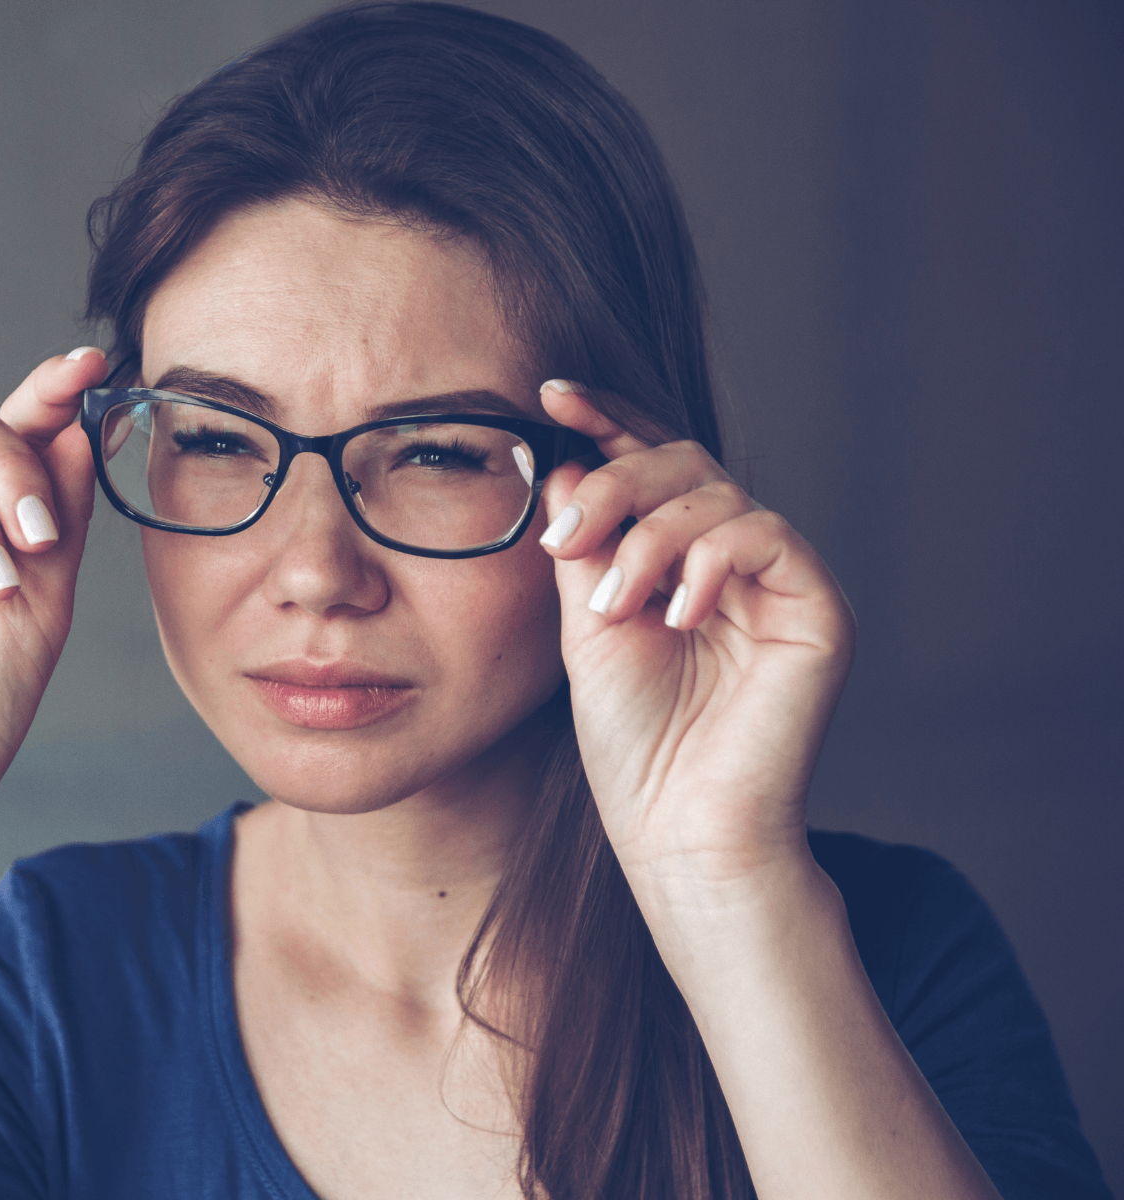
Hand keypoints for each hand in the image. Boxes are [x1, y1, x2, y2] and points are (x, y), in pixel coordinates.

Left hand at [535, 381, 855, 893]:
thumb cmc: (634, 741)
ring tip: (612, 605)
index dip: (605, 420)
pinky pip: (768, 536)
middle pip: (683, 462)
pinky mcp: (818, 607)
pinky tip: (674, 614)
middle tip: (565, 537)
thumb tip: (566, 462)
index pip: (648, 463)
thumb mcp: (585, 625)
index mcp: (678, 557)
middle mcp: (734, 558)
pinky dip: (709, 562)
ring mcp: (779, 580)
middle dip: (615, 484)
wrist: (679, 828)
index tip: (548, 395)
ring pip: (718, 494)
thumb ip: (583, 545)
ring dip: (649, 537)